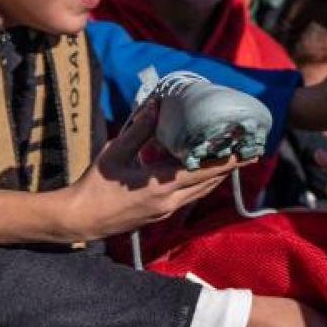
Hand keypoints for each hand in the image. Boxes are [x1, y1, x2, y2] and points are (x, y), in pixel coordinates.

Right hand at [52, 98, 241, 241]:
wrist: (80, 219)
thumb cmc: (94, 185)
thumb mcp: (115, 153)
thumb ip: (139, 130)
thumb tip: (156, 106)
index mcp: (160, 186)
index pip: (202, 172)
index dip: (227, 162)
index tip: (246, 152)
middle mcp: (169, 202)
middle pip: (208, 183)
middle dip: (228, 167)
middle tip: (246, 151)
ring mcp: (165, 211)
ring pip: (199, 192)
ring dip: (216, 176)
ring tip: (230, 158)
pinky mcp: (160, 215)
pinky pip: (188, 197)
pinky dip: (200, 183)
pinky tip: (201, 171)